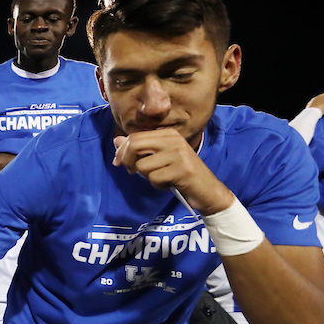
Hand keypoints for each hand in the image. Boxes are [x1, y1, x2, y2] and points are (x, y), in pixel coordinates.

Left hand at [113, 129, 232, 214]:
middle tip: (134, 171)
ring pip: (142, 165)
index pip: (134, 137)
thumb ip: (139, 149)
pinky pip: (154, 178)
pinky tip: (170, 183)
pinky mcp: (182, 170)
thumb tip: (116, 141)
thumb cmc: (180, 174)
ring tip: (162, 177)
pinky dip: (158, 185)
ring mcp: (179, 154)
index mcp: (168, 134)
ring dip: (148, 177)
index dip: (122, 151)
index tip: (119, 162)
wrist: (207, 190)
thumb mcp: (158, 159)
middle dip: (128, 161)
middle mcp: (174, 140)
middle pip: (135, 146)